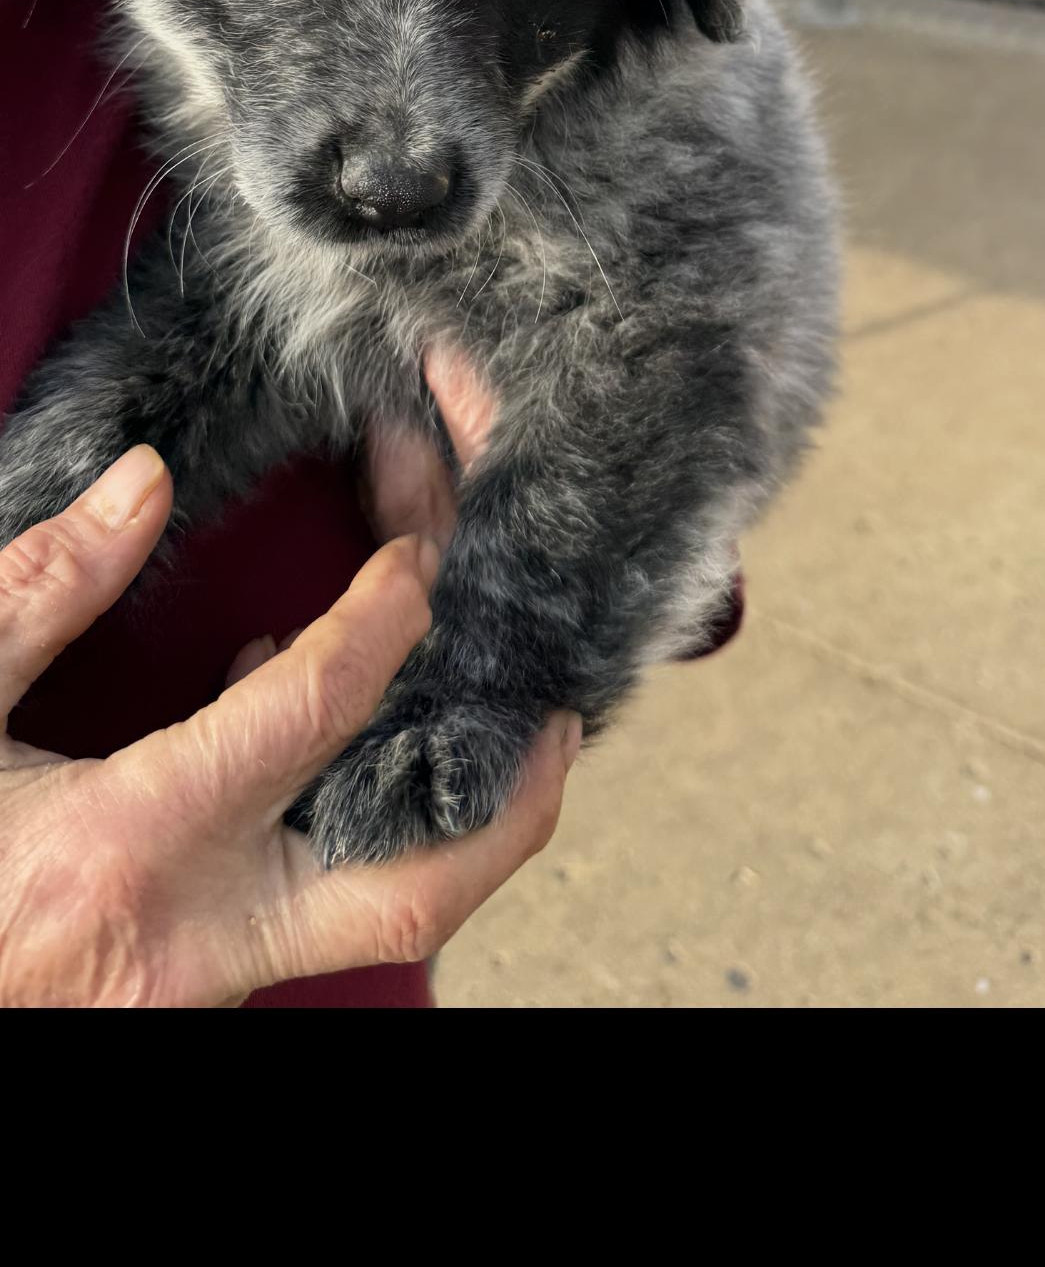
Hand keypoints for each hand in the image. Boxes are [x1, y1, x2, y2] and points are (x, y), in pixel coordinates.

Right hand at [0, 444, 578, 1007]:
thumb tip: (143, 483)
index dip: (383, 614)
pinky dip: (351, 825)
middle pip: (414, 893)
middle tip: (563, 709)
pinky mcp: (194, 991)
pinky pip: (314, 910)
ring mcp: (201, 984)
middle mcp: (191, 939)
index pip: (309, 714)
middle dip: (511, 800)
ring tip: (484, 709)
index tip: (415, 547)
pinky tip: (306, 732)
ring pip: (382, 917)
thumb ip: (39, 590)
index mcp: (120, 850)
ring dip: (451, 819)